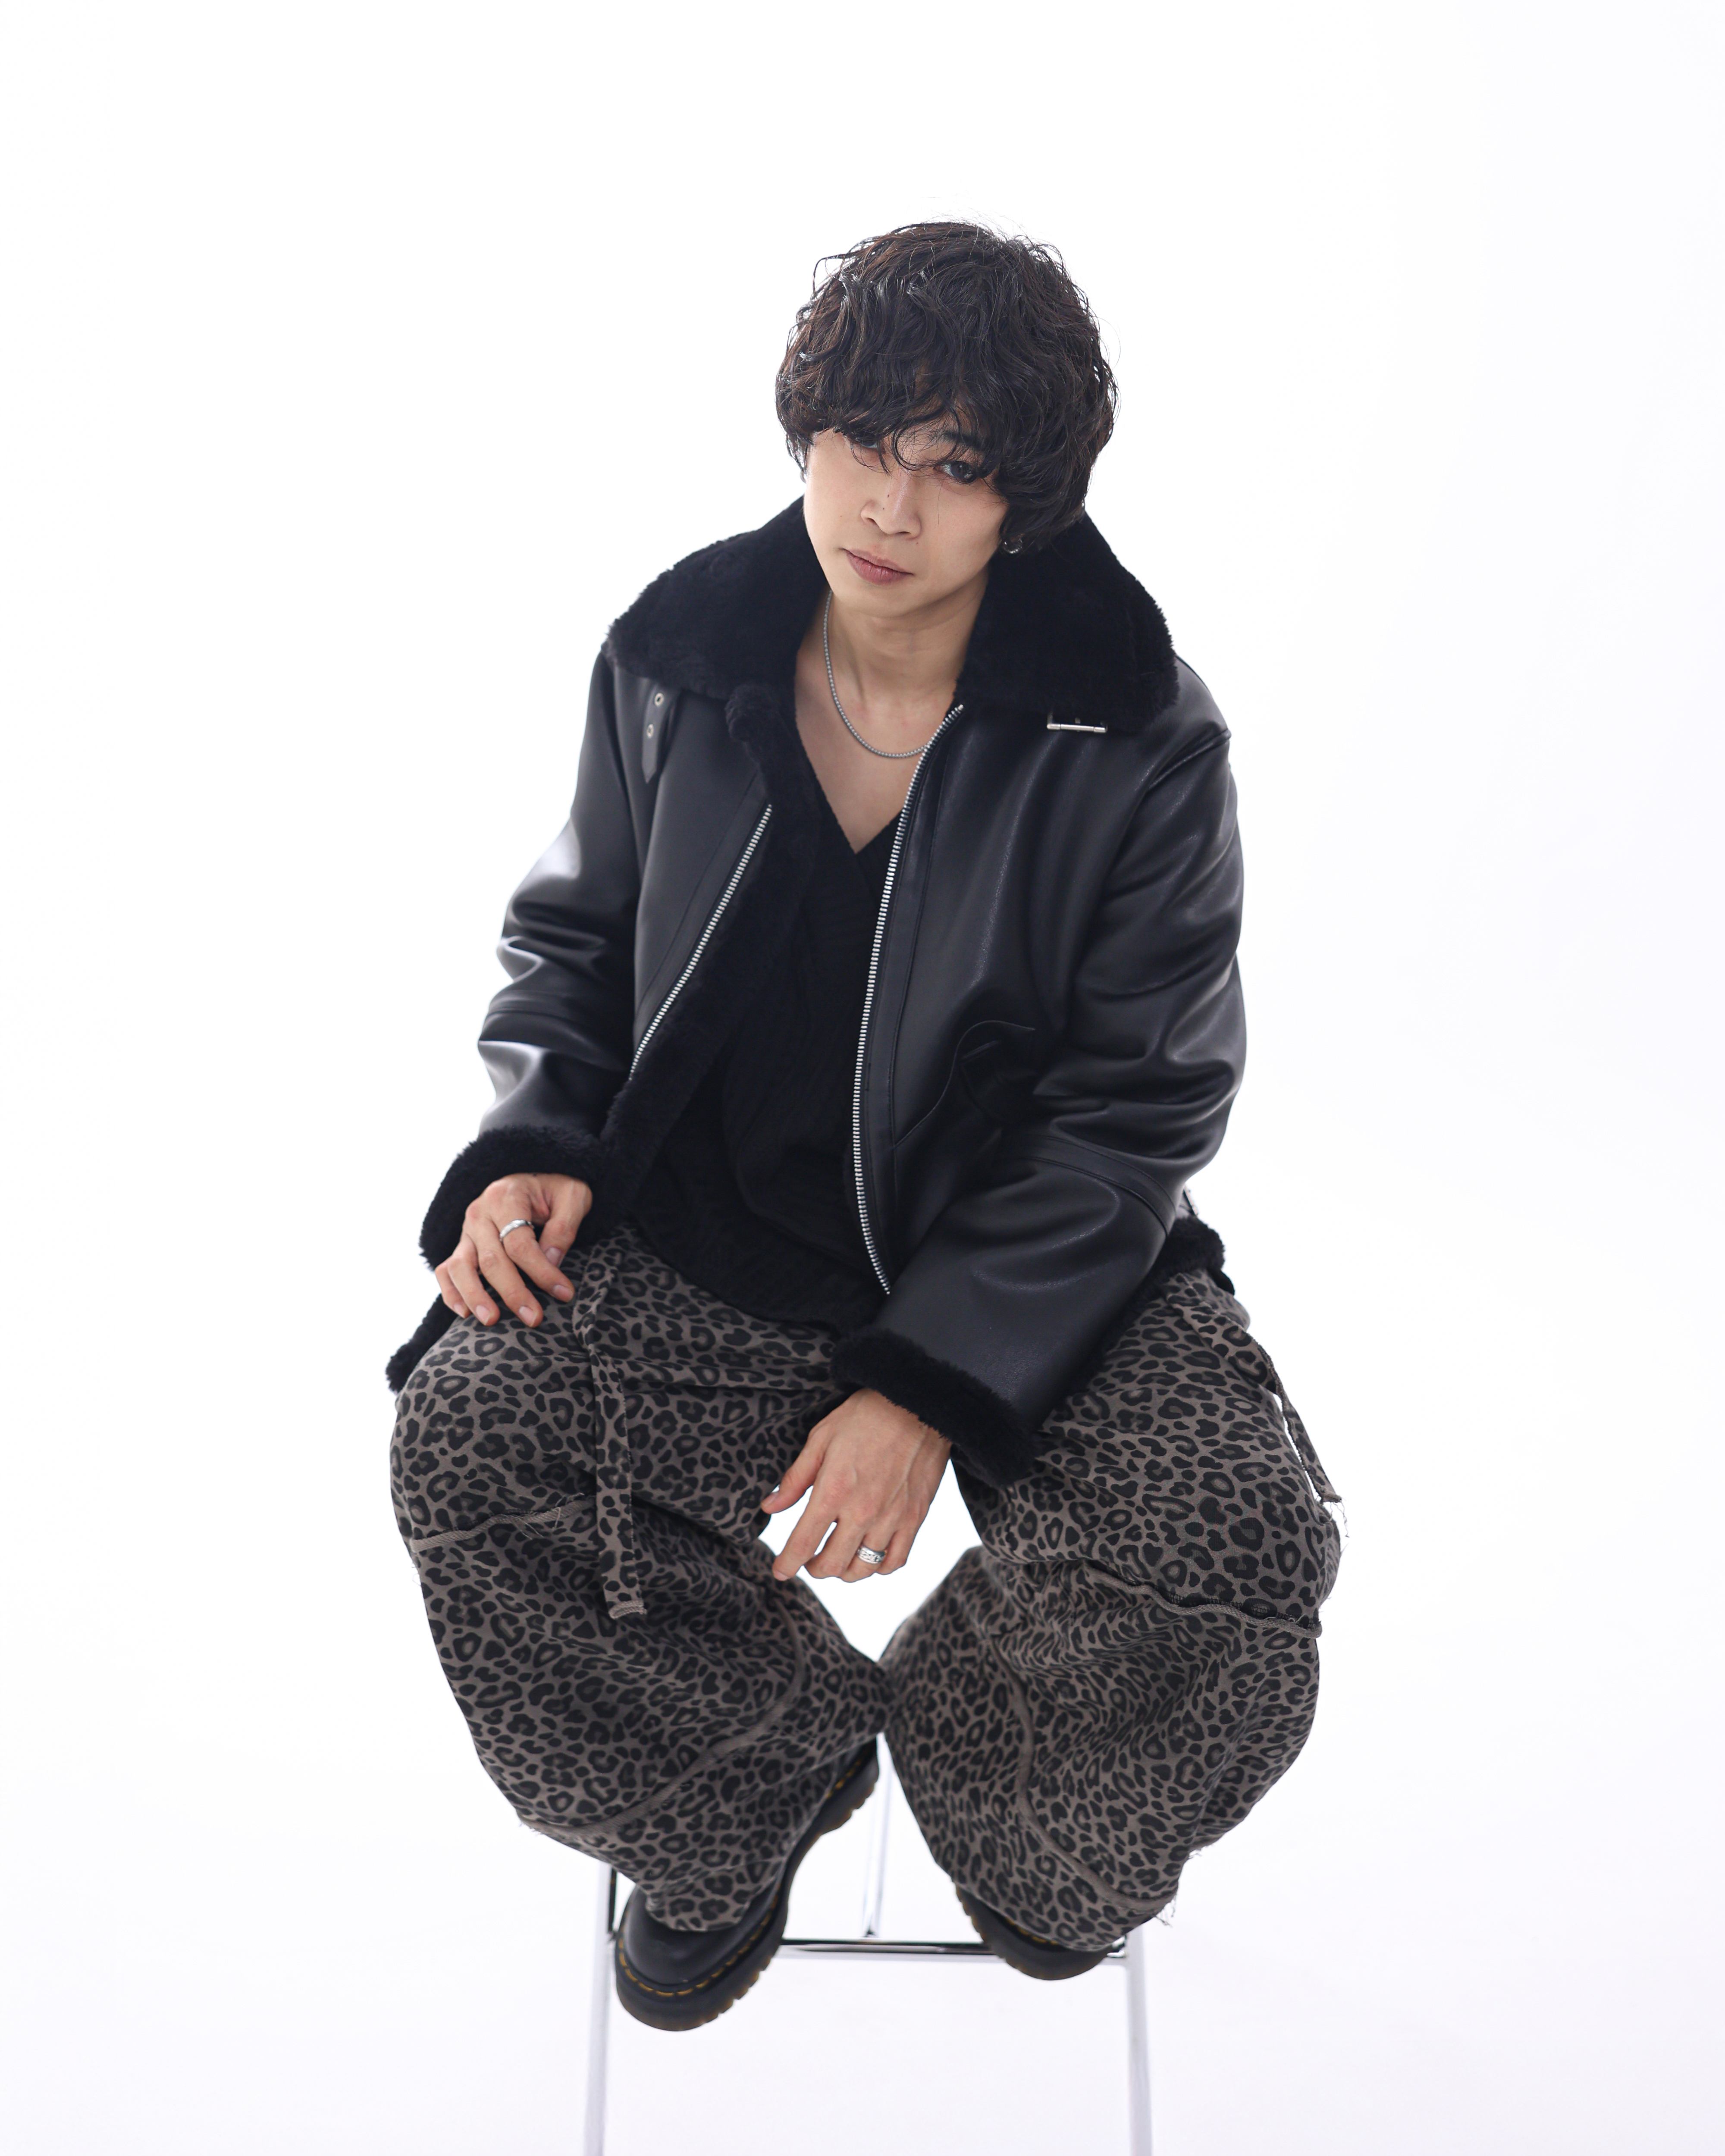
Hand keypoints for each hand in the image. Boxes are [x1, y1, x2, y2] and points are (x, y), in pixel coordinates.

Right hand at [435, 1172, 592, 1327]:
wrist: (534, 1178)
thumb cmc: (555, 1190)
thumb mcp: (572, 1196)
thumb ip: (564, 1227)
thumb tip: (551, 1261)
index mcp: (506, 1197)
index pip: (519, 1243)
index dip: (541, 1271)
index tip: (563, 1293)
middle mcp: (480, 1213)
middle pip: (491, 1259)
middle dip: (513, 1292)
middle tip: (534, 1318)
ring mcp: (467, 1231)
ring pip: (461, 1267)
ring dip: (475, 1296)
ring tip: (492, 1320)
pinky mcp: (462, 1245)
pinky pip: (446, 1270)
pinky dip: (450, 1292)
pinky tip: (464, 1313)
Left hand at [762, 1389, 951, 1583]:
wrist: (916, 1404)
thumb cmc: (865, 1417)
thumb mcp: (821, 1438)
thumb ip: (796, 1478)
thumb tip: (770, 1507)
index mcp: (833, 1490)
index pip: (803, 1542)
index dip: (787, 1563)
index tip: (780, 1571)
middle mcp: (862, 1511)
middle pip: (833, 1564)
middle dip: (815, 1569)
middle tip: (810, 1561)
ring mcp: (892, 1517)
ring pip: (864, 1568)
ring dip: (845, 1571)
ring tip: (839, 1559)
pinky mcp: (915, 1517)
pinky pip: (896, 1560)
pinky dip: (879, 1566)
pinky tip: (870, 1555)